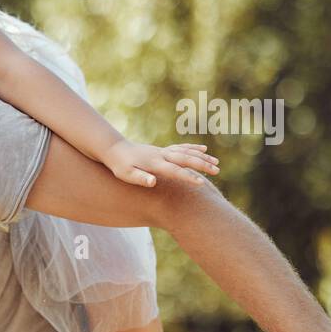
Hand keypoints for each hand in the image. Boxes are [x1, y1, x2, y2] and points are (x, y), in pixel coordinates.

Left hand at [103, 140, 218, 187]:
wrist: (114, 149)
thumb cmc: (119, 165)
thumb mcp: (126, 174)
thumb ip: (140, 178)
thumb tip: (153, 182)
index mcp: (155, 164)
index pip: (175, 171)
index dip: (188, 177)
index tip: (201, 184)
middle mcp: (161, 155)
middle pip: (185, 159)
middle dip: (202, 165)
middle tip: (217, 171)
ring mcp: (162, 151)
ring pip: (186, 153)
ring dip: (201, 157)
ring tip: (216, 163)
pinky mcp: (161, 150)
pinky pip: (181, 148)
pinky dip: (193, 149)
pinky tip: (203, 150)